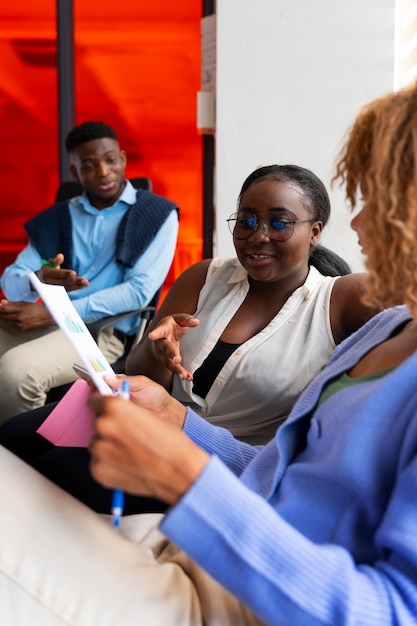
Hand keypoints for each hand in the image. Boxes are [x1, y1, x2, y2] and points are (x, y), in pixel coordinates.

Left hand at [0, 300, 54, 330]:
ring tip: (9, 314)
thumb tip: (3, 302)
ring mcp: (20, 325)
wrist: (47, 317)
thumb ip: (12, 303)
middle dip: (1, 313)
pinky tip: (14, 319)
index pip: (4, 309)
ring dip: (5, 317)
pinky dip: (11, 322)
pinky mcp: (21, 329)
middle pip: (3, 316)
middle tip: (2, 310)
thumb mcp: (25, 303)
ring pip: (6, 321)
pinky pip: (11, 325)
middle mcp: (19, 318)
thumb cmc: (37, 309)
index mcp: (20, 309)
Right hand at [36, 253, 88, 291]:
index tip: (74, 273)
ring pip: (66, 287)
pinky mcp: (58, 292)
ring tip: (86, 283)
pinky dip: (76, 288)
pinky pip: (68, 290)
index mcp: (46, 274)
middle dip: (74, 281)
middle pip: (63, 282)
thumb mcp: (49, 263)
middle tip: (84, 281)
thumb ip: (55, 260)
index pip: (56, 274)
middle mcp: (49, 283)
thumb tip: (60, 256)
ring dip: (77, 286)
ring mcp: (53, 289)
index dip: (65, 273)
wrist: (41, 280)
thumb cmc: (47, 269)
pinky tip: (83, 286)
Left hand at [88, 390, 208, 503]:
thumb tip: (111, 412)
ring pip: (98, 443)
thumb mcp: (146, 414)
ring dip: (109, 446)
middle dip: (109, 428)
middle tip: (128, 436)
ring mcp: (99, 449)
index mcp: (115, 407)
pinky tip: (128, 463)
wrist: (178, 472)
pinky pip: (98, 462)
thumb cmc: (169, 443)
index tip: (106, 411)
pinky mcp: (97, 469)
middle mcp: (103, 425)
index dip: (102, 406)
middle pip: (97, 423)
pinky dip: (109, 463)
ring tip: (131, 451)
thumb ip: (124, 410)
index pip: (94, 400)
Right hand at [103, 374, 186, 426]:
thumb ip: (126, 380)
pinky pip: (108, 419)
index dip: (95, 380)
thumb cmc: (157, 396)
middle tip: (98, 394)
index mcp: (119, 384)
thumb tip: (108, 377)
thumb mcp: (143, 383)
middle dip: (95, 394)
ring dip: (100, 407)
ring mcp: (117, 410)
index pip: (102, 381)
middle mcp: (116, 397)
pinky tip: (110, 416)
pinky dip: (107, 418)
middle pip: (98, 395)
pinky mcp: (119, 421)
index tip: (90, 380)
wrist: (166, 413)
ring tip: (107, 405)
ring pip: (100, 408)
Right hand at [147, 314, 199, 379]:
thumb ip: (186, 319)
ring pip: (168, 362)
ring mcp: (163, 353)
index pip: (159, 331)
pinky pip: (174, 368)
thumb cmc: (170, 326)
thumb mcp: (177, 318)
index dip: (155, 333)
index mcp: (162, 330)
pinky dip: (181, 373)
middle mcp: (160, 343)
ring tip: (184, 376)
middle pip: (165, 349)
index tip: (151, 336)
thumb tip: (196, 322)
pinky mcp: (168, 361)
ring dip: (176, 369)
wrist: (161, 335)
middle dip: (171, 355)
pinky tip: (188, 377)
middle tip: (177, 360)